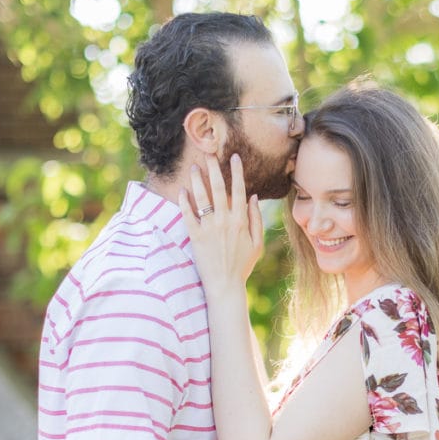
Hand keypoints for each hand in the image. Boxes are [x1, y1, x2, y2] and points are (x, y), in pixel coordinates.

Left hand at [179, 154, 263, 295]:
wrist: (224, 286)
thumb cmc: (242, 266)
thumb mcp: (256, 243)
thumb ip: (255, 219)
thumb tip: (253, 197)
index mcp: (240, 221)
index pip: (239, 190)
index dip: (236, 172)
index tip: (233, 157)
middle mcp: (224, 222)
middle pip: (218, 189)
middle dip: (213, 168)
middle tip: (208, 153)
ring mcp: (208, 229)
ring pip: (202, 198)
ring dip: (197, 180)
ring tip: (193, 168)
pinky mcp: (195, 237)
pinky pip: (188, 215)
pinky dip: (184, 202)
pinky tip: (182, 191)